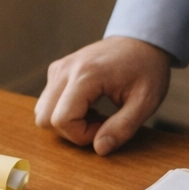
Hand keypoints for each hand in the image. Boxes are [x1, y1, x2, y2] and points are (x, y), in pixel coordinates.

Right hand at [34, 36, 172, 154]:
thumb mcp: (145, 101)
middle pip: (45, 118)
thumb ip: (123, 127)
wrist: (141, 40)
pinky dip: (63, 111)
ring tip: (94, 115)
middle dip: (71, 131)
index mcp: (85, 75)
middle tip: (99, 123)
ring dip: (66, 122)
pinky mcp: (57, 71)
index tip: (105, 127)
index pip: (62, 120)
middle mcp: (65, 70)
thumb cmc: (146, 68)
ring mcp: (58, 69)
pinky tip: (87, 106)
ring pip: (42, 111)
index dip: (82, 135)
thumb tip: (100, 149)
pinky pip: (47, 102)